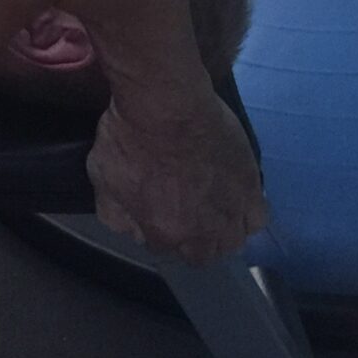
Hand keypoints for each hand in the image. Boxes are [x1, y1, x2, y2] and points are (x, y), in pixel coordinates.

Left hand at [86, 90, 267, 264]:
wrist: (167, 103)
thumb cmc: (130, 135)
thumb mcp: (102, 177)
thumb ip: (115, 215)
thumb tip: (132, 232)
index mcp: (164, 233)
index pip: (161, 250)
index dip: (157, 230)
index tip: (155, 213)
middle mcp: (203, 233)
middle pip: (201, 254)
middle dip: (190, 240)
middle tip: (182, 213)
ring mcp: (231, 212)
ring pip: (231, 241)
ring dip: (220, 233)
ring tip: (209, 213)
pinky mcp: (251, 189)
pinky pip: (256, 219)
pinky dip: (245, 216)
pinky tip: (233, 204)